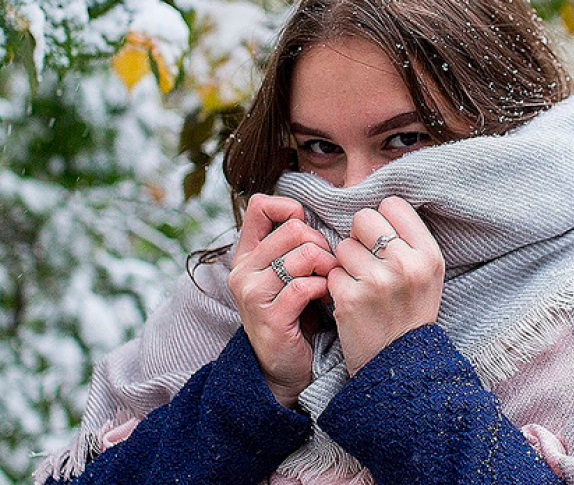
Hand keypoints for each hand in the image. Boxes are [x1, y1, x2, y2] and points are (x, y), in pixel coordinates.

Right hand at [228, 193, 337, 407]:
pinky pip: (304, 286)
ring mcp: (252, 294)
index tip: (306, 229)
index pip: (259, 206)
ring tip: (330, 280)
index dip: (290, 210)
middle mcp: (242, 271)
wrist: (285, 366)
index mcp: (246, 254)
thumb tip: (312, 213)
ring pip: (302, 255)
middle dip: (321, 243)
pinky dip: (323, 288)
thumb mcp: (288, 272)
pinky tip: (326, 297)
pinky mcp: (269, 317)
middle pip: (293, 230)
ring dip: (327, 266)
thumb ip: (292, 243)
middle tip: (328, 264)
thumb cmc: (295, 313)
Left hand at [328, 196, 443, 374]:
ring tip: (363, 286)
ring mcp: (378, 282)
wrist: (400, 366)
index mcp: (429, 254)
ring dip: (346, 264)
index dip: (382, 219)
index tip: (383, 241)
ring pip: (343, 245)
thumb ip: (408, 239)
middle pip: (363, 217)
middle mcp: (406, 265)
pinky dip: (336, 285)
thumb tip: (378, 203)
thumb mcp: (427, 273)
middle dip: (359, 236)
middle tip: (368, 261)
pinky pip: (331, 272)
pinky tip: (352, 302)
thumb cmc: (410, 312)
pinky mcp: (351, 298)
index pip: (393, 204)